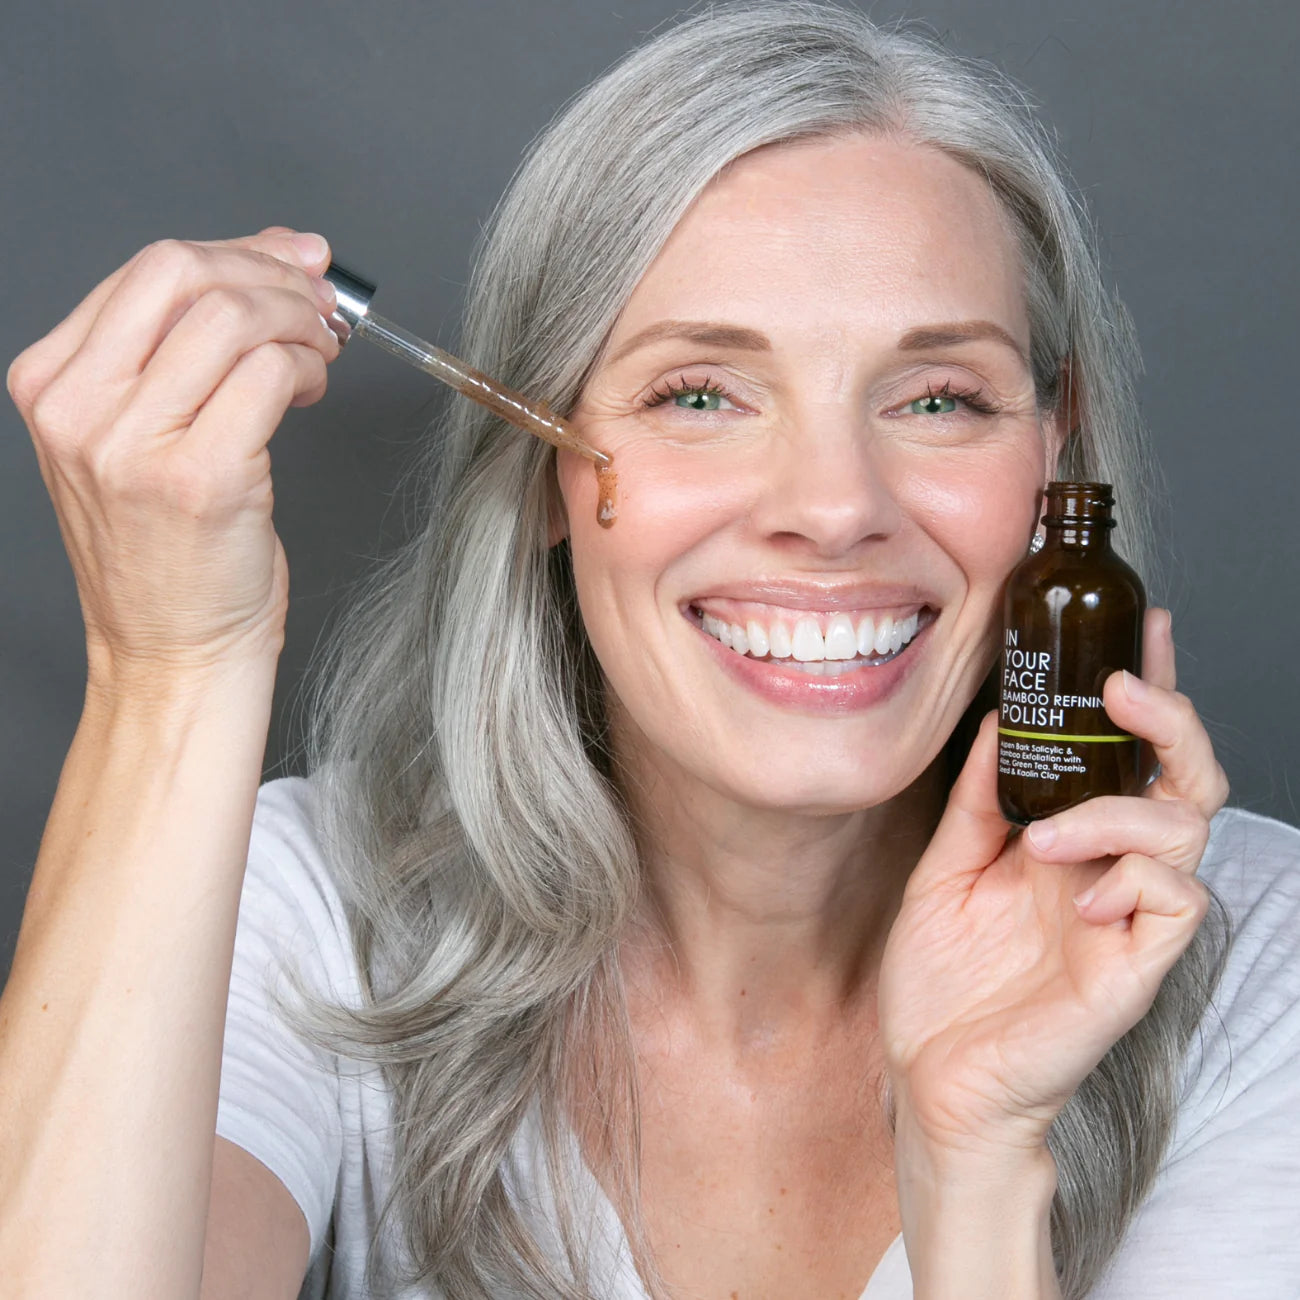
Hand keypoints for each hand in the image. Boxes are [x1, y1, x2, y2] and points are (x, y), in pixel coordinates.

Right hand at [6, 228, 338, 686]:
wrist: (174, 652)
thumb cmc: (172, 552)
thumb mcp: (149, 434)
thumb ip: (187, 347)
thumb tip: (267, 257)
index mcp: (55, 384)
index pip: (149, 271)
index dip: (239, 251)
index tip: (292, 260)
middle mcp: (79, 408)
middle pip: (183, 273)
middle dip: (271, 274)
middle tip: (319, 304)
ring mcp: (131, 444)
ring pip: (232, 318)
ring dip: (300, 323)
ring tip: (320, 354)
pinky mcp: (196, 478)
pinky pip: (267, 375)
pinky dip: (306, 368)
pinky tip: (310, 391)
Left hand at [878, 608, 1227, 1159]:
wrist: (930, 1075)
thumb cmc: (941, 979)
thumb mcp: (944, 868)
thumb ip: (978, 800)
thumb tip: (1001, 717)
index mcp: (1069, 841)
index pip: (1127, 756)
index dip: (1146, 695)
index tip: (1142, 629)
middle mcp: (1109, 873)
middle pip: (1185, 781)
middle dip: (1170, 723)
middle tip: (1124, 690)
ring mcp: (1126, 920)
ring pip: (1185, 831)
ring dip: (1119, 813)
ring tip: (1048, 838)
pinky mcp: (1134, 971)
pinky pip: (1176, 903)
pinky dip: (1133, 880)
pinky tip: (1079, 897)